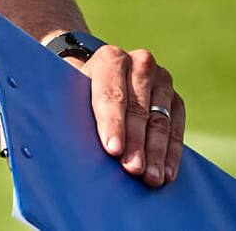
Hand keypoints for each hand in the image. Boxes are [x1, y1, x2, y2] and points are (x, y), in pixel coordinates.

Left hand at [67, 45, 185, 187]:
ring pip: (160, 120)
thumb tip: (59, 143)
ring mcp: (162, 80)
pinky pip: (177, 129)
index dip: (112, 123)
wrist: (104, 79)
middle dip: (135, 142)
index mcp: (111, 58)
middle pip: (138, 108)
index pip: (111, 93)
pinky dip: (172, 153)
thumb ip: (70, 109)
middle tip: (133, 169)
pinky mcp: (176, 99)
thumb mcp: (73, 92)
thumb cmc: (82, 92)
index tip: (112, 149)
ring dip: (156, 152)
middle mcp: (141, 64)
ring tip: (152, 178)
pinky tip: (167, 173)